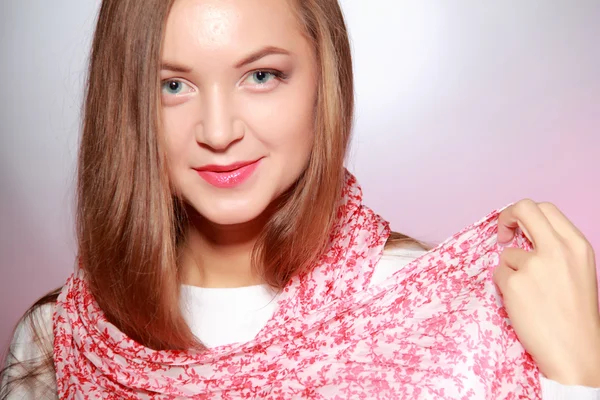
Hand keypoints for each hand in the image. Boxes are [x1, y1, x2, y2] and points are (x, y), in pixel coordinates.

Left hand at [493, 199, 599, 386]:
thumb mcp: (576, 270)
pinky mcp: (514, 283)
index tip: (516, 228)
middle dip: (506, 217)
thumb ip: (554, 248)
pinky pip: (498, 275)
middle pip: (523, 208)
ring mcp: (534, 266)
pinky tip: (522, 305)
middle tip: (502, 234)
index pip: (545, 208)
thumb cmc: (574, 315)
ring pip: (507, 253)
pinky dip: (505, 287)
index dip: (524, 213)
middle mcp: (557, 250)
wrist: (575, 352)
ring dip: (511, 271)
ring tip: (529, 295)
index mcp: (577, 245)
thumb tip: (522, 233)